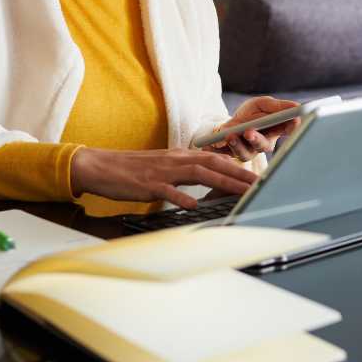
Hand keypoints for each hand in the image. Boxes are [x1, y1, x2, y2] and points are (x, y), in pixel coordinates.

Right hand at [69, 147, 259, 209]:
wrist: (101, 166)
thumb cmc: (132, 170)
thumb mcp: (162, 167)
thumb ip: (184, 172)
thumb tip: (206, 178)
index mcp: (179, 156)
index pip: (215, 159)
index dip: (238, 167)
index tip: (257, 177)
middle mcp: (175, 160)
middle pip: (214, 163)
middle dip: (239, 174)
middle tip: (260, 184)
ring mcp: (162, 171)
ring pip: (198, 173)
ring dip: (223, 181)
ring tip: (241, 191)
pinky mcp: (148, 184)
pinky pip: (167, 190)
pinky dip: (182, 197)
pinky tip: (194, 205)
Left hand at [204, 96, 301, 161]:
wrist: (229, 122)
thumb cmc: (251, 113)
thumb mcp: (263, 104)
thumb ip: (277, 106)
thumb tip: (297, 106)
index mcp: (275, 132)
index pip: (288, 132)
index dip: (292, 129)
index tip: (294, 121)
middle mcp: (262, 145)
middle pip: (263, 146)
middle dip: (256, 140)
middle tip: (249, 133)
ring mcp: (246, 151)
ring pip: (244, 153)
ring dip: (237, 145)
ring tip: (230, 136)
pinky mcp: (230, 153)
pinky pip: (225, 154)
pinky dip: (220, 148)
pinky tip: (213, 143)